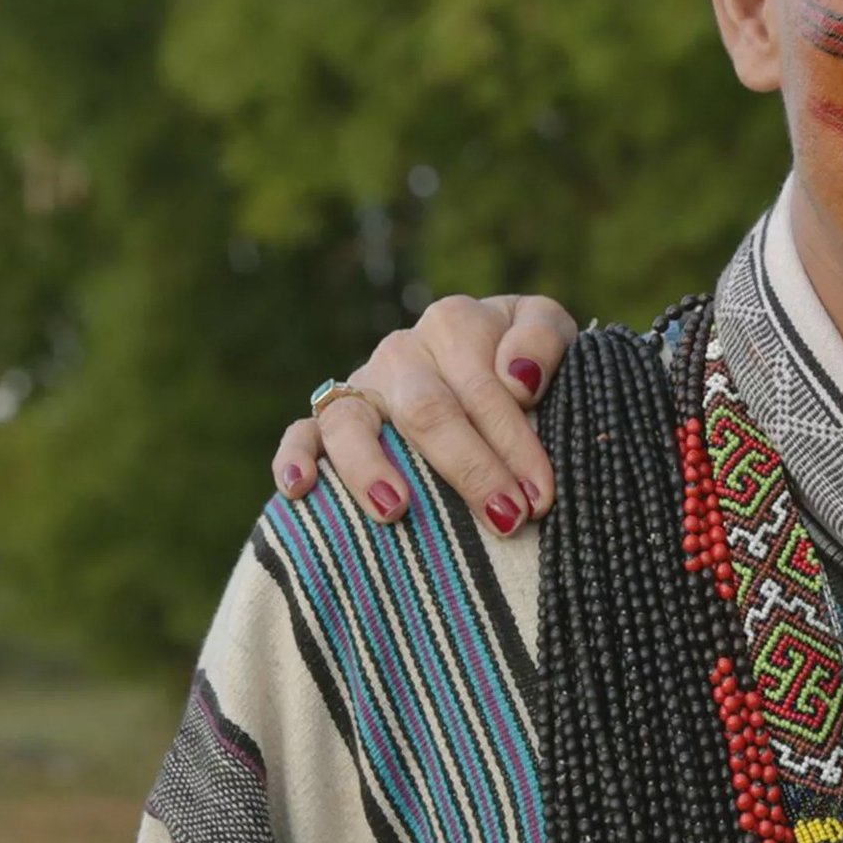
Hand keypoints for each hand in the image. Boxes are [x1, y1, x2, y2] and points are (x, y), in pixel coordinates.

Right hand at [272, 294, 579, 534]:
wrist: (499, 371)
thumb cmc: (528, 363)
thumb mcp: (548, 330)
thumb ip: (543, 338)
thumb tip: (518, 378)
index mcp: (454, 324)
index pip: (483, 386)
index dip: (515, 442)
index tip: (540, 495)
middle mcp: (402, 351)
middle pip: (427, 410)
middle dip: (469, 468)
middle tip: (506, 519)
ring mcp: (362, 385)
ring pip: (352, 422)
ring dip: (370, 467)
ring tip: (397, 509)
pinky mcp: (329, 418)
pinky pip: (302, 434)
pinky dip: (294, 458)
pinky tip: (300, 489)